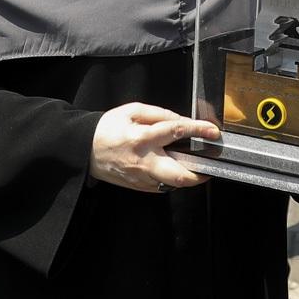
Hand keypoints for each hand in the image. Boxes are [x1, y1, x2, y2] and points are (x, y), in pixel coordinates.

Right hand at [90, 103, 220, 192]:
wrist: (85, 150)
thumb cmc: (108, 128)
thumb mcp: (132, 111)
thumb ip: (160, 114)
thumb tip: (182, 121)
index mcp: (142, 138)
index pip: (177, 132)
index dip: (198, 130)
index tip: (213, 131)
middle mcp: (144, 161)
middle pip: (179, 175)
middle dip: (200, 174)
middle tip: (211, 165)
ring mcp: (142, 178)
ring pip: (173, 184)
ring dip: (188, 177)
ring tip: (196, 166)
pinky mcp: (139, 187)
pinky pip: (162, 186)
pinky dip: (172, 179)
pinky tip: (174, 169)